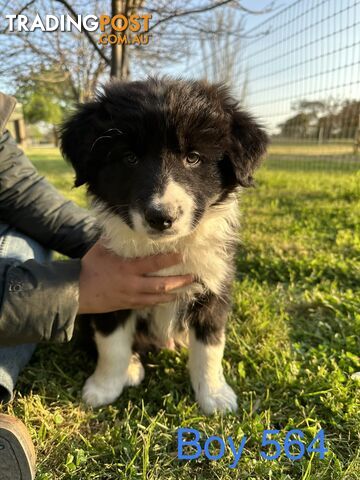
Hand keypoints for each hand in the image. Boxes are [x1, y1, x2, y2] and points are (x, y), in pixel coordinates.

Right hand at [78, 242, 192, 313]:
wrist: (77, 292)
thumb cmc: (90, 267)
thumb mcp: (101, 248)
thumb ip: (116, 238)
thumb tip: (126, 223)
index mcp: (127, 268)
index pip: (153, 263)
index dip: (170, 260)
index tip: (183, 255)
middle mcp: (133, 284)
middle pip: (162, 284)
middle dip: (180, 281)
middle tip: (194, 276)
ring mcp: (132, 297)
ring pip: (159, 297)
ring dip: (176, 293)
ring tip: (190, 288)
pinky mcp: (130, 305)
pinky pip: (151, 304)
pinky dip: (163, 300)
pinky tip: (173, 297)